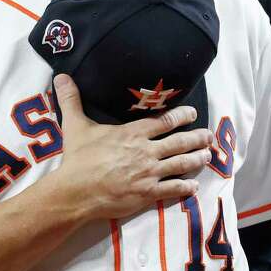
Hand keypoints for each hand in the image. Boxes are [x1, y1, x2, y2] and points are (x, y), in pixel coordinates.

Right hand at [48, 73, 212, 221]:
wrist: (75, 191)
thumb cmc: (77, 159)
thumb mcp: (75, 125)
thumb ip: (72, 100)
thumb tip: (61, 76)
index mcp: (133, 133)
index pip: (165, 120)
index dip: (183, 116)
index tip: (193, 114)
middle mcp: (146, 151)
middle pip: (180, 142)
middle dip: (197, 138)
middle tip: (209, 136)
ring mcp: (149, 173)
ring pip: (181, 164)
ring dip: (197, 159)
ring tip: (207, 156)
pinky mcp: (147, 194)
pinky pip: (172, 189)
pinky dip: (186, 187)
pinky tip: (194, 185)